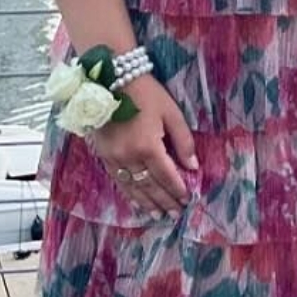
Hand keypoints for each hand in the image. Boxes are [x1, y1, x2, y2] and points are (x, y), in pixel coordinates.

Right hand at [87, 78, 196, 215]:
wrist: (111, 81)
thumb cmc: (146, 94)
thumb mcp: (171, 113)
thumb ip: (183, 141)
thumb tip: (192, 166)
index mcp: (148, 147)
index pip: (166, 176)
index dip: (178, 189)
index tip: (187, 200)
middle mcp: (129, 158)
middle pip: (150, 186)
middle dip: (164, 201)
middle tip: (175, 214)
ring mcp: (113, 159)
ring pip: (133, 188)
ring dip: (147, 203)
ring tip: (158, 215)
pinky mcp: (103, 156)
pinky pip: (118, 181)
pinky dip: (129, 193)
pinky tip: (136, 201)